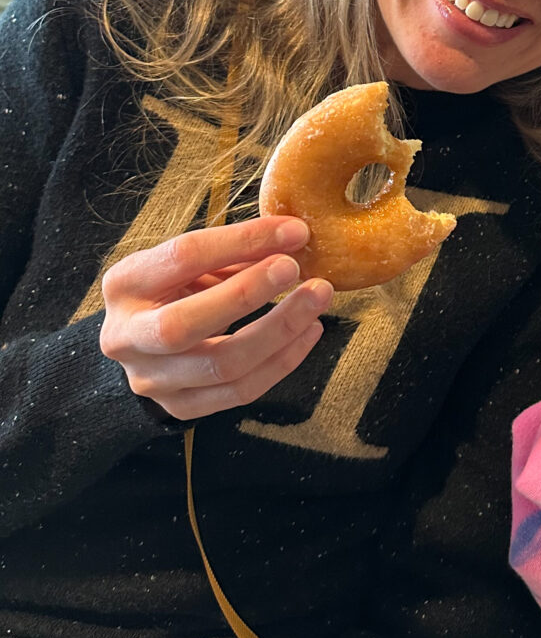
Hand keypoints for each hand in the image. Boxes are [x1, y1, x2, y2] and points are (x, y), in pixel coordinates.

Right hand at [100, 216, 332, 420]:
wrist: (140, 345)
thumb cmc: (172, 290)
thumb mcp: (188, 264)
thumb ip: (233, 252)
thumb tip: (292, 237)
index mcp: (126, 284)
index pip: (184, 258)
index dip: (242, 241)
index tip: (293, 231)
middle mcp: (128, 337)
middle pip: (185, 324)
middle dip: (247, 294)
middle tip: (296, 268)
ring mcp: (151, 379)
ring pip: (221, 365)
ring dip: (279, 330)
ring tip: (318, 298)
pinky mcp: (180, 407)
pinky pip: (240, 392)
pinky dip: (282, 361)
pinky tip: (310, 331)